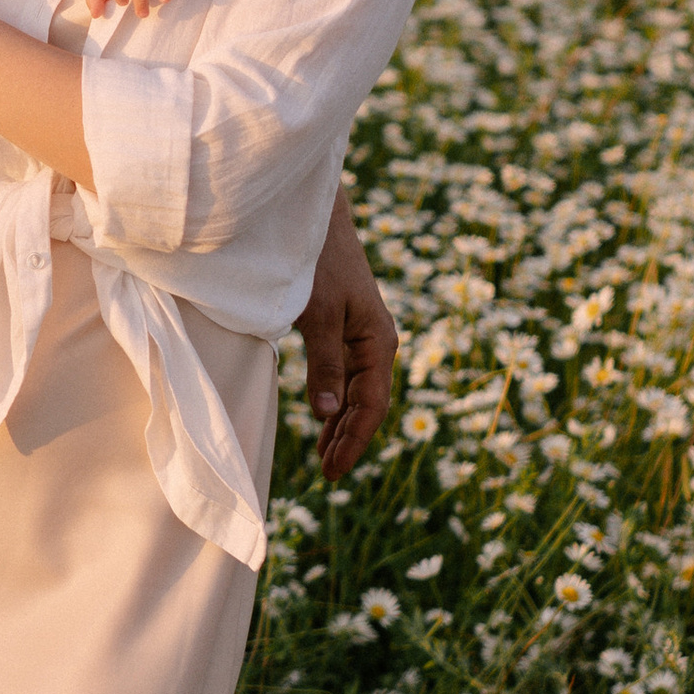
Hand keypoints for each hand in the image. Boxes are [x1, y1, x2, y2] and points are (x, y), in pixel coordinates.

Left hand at [296, 180, 397, 480]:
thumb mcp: (318, 316)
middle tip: (327, 474)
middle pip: (368, 404)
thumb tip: (329, 414)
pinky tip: (324, 418)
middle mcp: (376, 343)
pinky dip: (336, 401)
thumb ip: (325, 365)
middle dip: (349, 439)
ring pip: (357, 392)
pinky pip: (346, 376)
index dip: (354, 440)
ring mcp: (362, 336)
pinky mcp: (345, 328)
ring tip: (325, 457)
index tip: (334, 471)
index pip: (372, 406)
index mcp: (379, 342)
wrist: (315, 219)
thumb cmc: (318, 264)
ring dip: (343, 424)